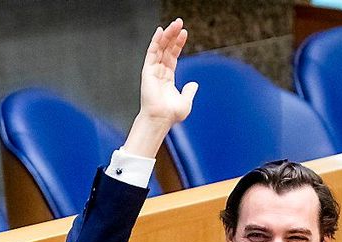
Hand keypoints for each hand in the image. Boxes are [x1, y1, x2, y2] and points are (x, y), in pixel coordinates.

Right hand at [123, 18, 198, 157]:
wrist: (161, 119)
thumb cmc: (171, 114)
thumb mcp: (186, 102)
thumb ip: (189, 91)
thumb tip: (194, 84)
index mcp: (167, 78)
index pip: (172, 56)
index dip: (178, 44)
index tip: (184, 33)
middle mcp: (159, 72)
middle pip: (166, 49)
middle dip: (173, 35)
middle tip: (179, 22)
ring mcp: (153, 71)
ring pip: (160, 48)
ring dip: (167, 35)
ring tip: (174, 23)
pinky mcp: (148, 71)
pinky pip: (152, 53)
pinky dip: (155, 41)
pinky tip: (160, 31)